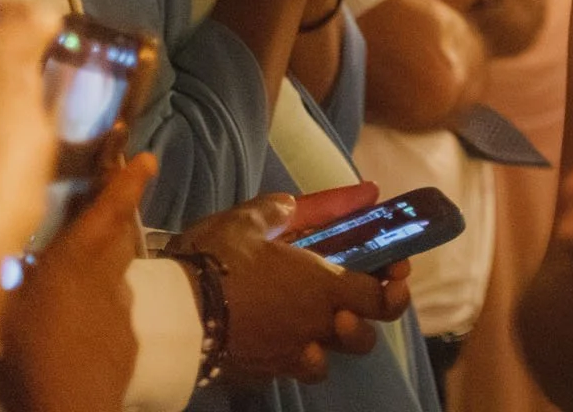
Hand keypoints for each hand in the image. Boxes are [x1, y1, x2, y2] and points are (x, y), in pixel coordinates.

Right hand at [0, 154, 155, 411]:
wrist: (68, 411)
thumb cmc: (24, 359)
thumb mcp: (4, 312)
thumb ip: (17, 282)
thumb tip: (21, 264)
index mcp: (73, 264)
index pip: (107, 214)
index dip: (127, 185)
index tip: (147, 159)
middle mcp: (105, 280)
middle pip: (118, 239)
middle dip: (117, 218)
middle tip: (108, 203)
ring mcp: (122, 312)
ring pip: (116, 278)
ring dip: (104, 270)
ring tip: (79, 277)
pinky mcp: (128, 343)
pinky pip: (116, 315)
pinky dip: (101, 312)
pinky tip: (80, 330)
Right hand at [169, 185, 409, 385]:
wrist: (176, 313)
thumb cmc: (218, 261)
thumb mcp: (251, 220)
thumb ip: (285, 211)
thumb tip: (308, 201)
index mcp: (325, 287)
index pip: (381, 297)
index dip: (395, 285)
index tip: (396, 269)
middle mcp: (317, 325)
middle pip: (366, 335)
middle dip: (369, 318)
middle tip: (363, 296)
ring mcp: (292, 354)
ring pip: (334, 358)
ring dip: (336, 342)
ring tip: (323, 320)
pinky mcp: (266, 371)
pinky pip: (297, 371)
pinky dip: (301, 359)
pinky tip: (290, 341)